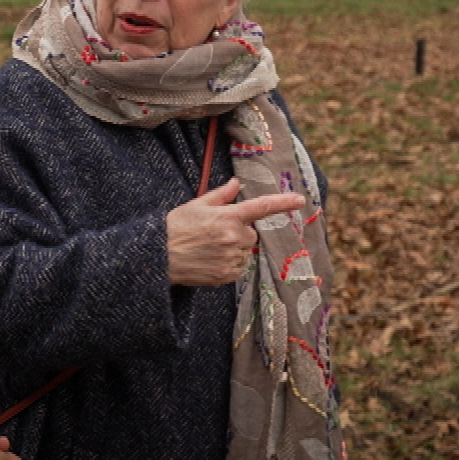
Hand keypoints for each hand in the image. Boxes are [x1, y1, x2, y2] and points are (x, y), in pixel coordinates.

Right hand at [166, 178, 304, 286]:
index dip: (283, 202)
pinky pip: (238, 268)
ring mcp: (231, 258)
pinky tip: (210, 261)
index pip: (261, 207)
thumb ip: (220, 195)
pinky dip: (229, 265)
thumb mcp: (196, 205)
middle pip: (251, 235)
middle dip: (238, 233)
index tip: (300, 199)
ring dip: (234, 250)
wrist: (158, 256)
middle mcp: (233, 238)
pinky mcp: (227, 276)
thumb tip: (237, 183)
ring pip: (245, 253)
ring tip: (209, 249)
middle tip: (215, 234)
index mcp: (227, 216)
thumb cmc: (175, 227)